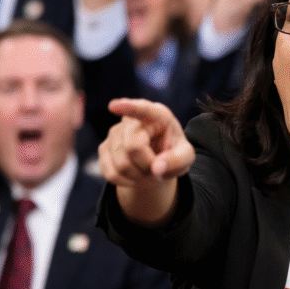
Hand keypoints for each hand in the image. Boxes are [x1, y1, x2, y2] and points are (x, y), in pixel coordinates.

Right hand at [100, 98, 195, 225]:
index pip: (142, 109)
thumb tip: (157, 168)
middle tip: (158, 168)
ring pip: (121, 164)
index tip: (113, 106)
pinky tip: (135, 176)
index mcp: (157, 115)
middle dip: (147, 165)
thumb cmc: (174, 153)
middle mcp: (131, 120)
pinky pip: (111, 174)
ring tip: (148, 171)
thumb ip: (178, 160)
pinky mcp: (104, 149)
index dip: (128, 107)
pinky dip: (127, 182)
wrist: (157, 161)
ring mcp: (114, 133)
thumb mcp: (186, 156)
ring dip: (138, 176)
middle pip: (133, 147)